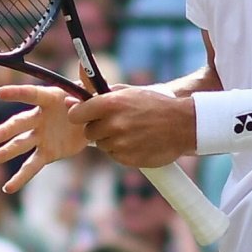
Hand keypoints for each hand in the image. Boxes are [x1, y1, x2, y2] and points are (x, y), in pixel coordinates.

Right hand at [0, 84, 89, 192]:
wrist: (92, 124)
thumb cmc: (89, 102)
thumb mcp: (92, 92)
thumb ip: (88, 82)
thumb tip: (84, 63)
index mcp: (49, 99)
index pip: (31, 95)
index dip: (16, 94)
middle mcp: (39, 118)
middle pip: (19, 124)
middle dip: (5, 131)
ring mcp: (40, 136)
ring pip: (19, 145)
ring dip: (5, 152)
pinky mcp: (45, 153)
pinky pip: (31, 166)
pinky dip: (21, 177)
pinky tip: (8, 188)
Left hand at [66, 87, 195, 167]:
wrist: (182, 124)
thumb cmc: (152, 104)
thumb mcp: (125, 92)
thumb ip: (95, 93)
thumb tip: (69, 99)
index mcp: (109, 104)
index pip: (75, 114)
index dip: (79, 114)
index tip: (85, 114)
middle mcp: (113, 124)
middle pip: (88, 132)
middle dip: (98, 128)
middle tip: (116, 122)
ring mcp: (120, 143)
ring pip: (101, 144)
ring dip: (111, 139)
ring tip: (131, 131)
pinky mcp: (127, 159)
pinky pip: (114, 155)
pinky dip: (121, 150)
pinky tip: (136, 141)